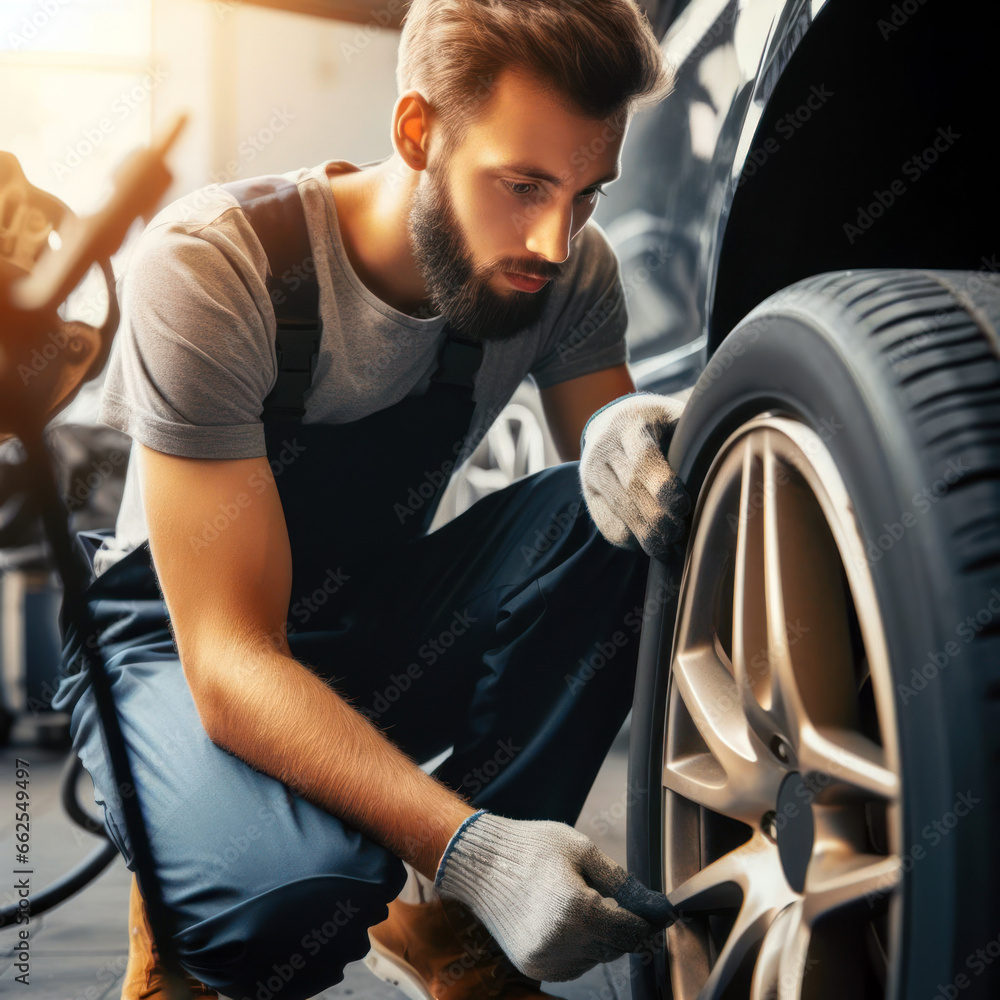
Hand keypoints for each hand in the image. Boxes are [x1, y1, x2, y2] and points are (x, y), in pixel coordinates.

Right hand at [434, 810, 677, 981]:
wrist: (481, 862)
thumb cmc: (532, 848)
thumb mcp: (582, 850)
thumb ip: (623, 883)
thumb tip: (657, 908)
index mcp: (579, 909)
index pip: (631, 930)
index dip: (646, 920)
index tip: (656, 911)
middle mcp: (563, 942)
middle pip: (615, 947)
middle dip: (620, 925)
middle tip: (608, 897)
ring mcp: (546, 959)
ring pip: (595, 958)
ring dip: (598, 937)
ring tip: (577, 902)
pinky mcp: (533, 966)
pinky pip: (572, 965)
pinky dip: (578, 947)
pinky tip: (563, 918)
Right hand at [578, 391, 689, 557]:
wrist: (611, 422)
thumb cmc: (657, 423)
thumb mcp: (674, 416)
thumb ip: (694, 433)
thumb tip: (736, 453)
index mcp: (630, 424)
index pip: (644, 459)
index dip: (664, 487)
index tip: (684, 507)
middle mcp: (604, 446)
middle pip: (630, 489)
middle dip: (657, 517)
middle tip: (680, 534)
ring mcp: (591, 471)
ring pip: (619, 510)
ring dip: (646, 534)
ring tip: (668, 549)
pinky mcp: (587, 493)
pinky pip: (608, 524)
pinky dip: (630, 539)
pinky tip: (649, 545)